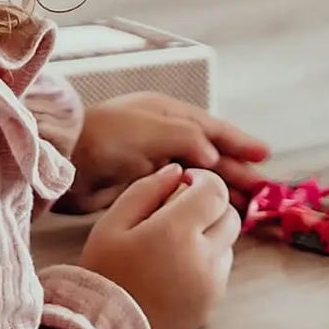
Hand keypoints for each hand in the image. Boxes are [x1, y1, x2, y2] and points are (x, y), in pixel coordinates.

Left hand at [63, 93, 269, 213]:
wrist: (65, 161)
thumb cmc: (106, 137)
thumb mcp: (153, 130)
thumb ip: (187, 140)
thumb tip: (214, 156)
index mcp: (169, 114)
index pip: (212, 128)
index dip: (239, 142)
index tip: (263, 155)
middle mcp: (164, 137)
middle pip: (209, 155)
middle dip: (236, 171)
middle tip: (262, 190)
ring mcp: (153, 163)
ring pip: (196, 178)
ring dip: (220, 190)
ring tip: (245, 207)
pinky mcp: (141, 188)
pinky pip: (178, 195)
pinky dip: (196, 203)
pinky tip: (210, 214)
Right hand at [78, 164, 239, 328]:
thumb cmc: (102, 273)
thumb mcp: (110, 224)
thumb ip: (145, 190)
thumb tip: (176, 172)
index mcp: (177, 231)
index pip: (215, 190)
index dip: (202, 180)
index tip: (184, 185)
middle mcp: (203, 256)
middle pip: (229, 215)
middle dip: (210, 207)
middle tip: (181, 214)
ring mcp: (211, 283)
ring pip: (228, 243)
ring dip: (210, 235)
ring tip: (177, 245)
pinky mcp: (211, 303)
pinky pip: (221, 271)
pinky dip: (207, 263)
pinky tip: (178, 269)